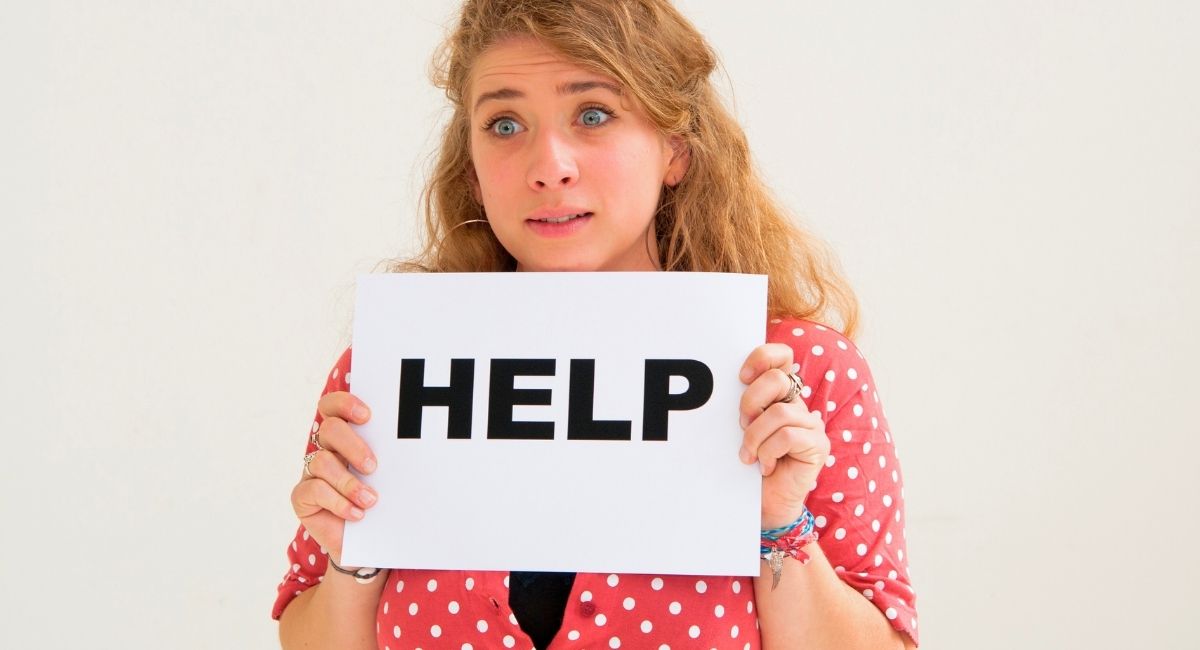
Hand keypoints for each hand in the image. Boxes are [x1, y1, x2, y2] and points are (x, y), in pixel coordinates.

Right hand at [290, 392, 378, 561]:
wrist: (370, 543)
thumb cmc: (383, 504)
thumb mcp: (390, 478)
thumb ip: (393, 458)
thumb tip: (417, 447)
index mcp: (344, 437)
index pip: (333, 407)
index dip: (345, 404)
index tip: (367, 416)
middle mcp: (325, 450)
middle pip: (329, 429)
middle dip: (352, 444)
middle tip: (373, 466)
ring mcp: (311, 473)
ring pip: (322, 461)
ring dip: (349, 482)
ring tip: (371, 500)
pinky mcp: (302, 497)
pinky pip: (313, 489)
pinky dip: (338, 502)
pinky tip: (357, 514)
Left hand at [738, 343, 829, 528]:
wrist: (763, 504)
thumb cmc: (749, 464)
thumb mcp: (741, 429)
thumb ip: (743, 405)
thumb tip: (725, 386)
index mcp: (779, 395)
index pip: (781, 357)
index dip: (762, 357)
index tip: (741, 377)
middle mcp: (798, 404)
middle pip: (777, 380)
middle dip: (750, 403)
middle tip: (741, 426)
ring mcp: (811, 423)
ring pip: (779, 413)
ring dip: (755, 437)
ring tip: (749, 455)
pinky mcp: (818, 445)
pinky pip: (788, 436)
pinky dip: (768, 452)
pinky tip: (765, 466)